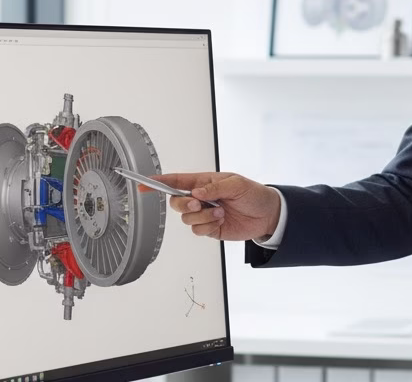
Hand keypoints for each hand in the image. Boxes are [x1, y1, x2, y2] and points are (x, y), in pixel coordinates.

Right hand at [147, 172, 280, 240]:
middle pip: (177, 202)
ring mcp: (204, 214)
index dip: (158, 182)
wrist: (267, 214)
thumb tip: (196, 192)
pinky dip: (208, 226)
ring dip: (203, 217)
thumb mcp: (236, 184)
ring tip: (221, 212)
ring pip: (186, 219)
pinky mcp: (210, 228)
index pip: (176, 181)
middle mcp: (201, 198)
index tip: (143, 184)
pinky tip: (221, 221)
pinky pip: (197, 230)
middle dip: (185, 204)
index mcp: (204, 182)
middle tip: (200, 204)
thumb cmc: (253, 193)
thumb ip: (214, 188)